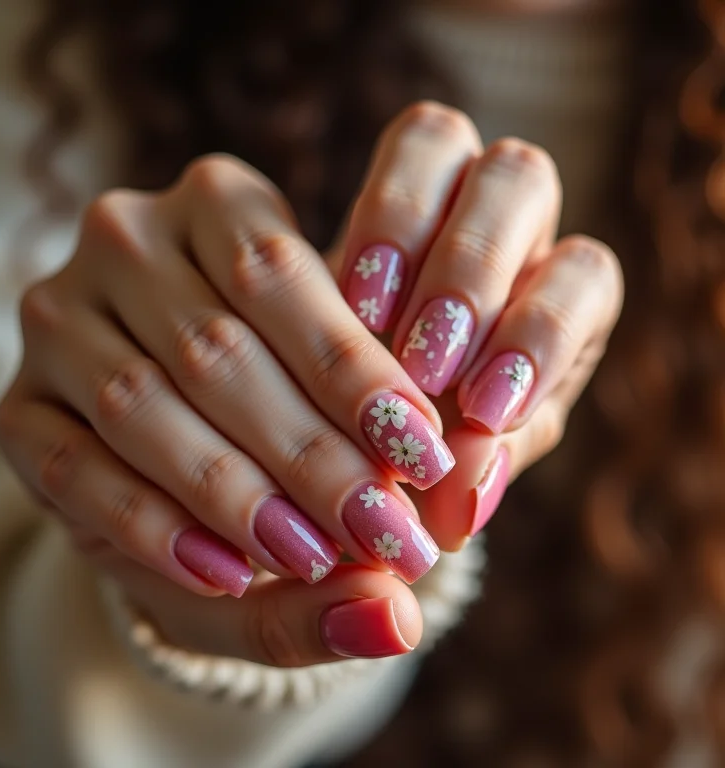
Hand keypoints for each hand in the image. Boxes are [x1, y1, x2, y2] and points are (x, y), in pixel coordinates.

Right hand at [0, 151, 459, 664]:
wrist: (182, 438)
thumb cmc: (276, 410)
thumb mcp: (330, 421)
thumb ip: (365, 509)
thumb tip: (396, 622)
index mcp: (216, 202)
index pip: (281, 272)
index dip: (355, 372)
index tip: (429, 462)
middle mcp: (124, 240)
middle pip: (215, 346)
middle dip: (311, 454)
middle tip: (388, 536)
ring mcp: (57, 320)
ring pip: (141, 404)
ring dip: (236, 495)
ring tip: (316, 560)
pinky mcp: (16, 407)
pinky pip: (75, 469)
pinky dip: (152, 528)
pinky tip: (225, 576)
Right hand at [332, 101, 623, 549]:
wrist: (347, 430)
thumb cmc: (416, 458)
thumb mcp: (454, 477)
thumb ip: (465, 482)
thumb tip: (461, 499)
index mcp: (560, 297)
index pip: (582, 278)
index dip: (542, 333)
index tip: (484, 410)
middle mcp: (507, 228)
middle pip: (520, 180)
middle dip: (470, 271)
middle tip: (425, 363)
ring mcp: (430, 193)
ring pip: (437, 139)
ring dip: (398, 223)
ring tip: (361, 313)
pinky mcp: (354, 197)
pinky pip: (347, 173)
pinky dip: (333, 232)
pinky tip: (315, 300)